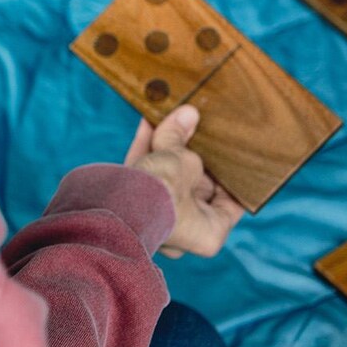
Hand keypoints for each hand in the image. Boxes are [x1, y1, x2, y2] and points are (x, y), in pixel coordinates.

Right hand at [125, 105, 243, 258]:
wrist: (112, 202)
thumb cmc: (162, 193)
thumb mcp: (182, 159)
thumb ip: (182, 137)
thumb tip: (187, 115)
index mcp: (208, 232)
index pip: (230, 204)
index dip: (232, 176)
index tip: (233, 153)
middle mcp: (183, 231)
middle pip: (194, 185)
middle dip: (193, 154)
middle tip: (198, 127)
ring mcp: (157, 219)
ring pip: (167, 178)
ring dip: (167, 147)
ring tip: (172, 117)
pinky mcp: (133, 205)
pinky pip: (146, 176)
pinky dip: (147, 151)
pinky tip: (147, 122)